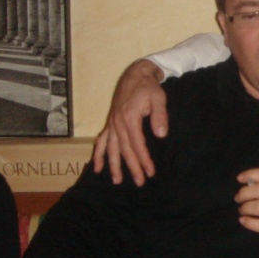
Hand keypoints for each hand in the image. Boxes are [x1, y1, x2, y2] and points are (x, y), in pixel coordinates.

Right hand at [91, 59, 167, 186]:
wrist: (136, 74)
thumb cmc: (148, 87)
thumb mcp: (158, 98)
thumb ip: (160, 115)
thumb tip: (161, 134)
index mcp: (129, 118)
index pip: (137, 144)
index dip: (143, 159)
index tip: (150, 172)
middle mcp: (117, 123)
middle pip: (124, 150)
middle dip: (132, 167)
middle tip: (140, 182)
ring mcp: (112, 123)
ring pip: (111, 148)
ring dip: (113, 165)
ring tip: (117, 181)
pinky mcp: (110, 123)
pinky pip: (102, 141)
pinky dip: (99, 154)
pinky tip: (97, 167)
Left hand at [235, 168, 258, 250]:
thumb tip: (248, 182)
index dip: (251, 174)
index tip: (240, 178)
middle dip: (244, 193)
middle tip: (239, 198)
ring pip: (256, 206)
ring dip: (244, 207)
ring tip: (242, 210)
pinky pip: (258, 224)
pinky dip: (247, 222)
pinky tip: (243, 220)